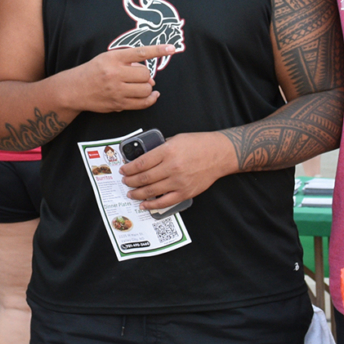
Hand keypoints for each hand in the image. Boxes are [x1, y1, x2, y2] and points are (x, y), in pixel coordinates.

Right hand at [67, 45, 173, 113]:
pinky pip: (142, 103)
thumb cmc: (93, 71)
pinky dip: (150, 99)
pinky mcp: (118, 104)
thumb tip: (150, 77)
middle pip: (146, 74)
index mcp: (113, 58)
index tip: (172, 48)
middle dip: (146, 76)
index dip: (158, 50)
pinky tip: (152, 96)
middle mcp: (115, 73)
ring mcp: (116, 90)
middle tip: (138, 76)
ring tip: (140, 85)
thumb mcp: (106, 58)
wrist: (74, 89)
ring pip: (146, 89)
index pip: (140, 52)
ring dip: (147, 87)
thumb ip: (128, 62)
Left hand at [119, 131, 236, 209]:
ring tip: (130, 193)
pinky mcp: (185, 192)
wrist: (220, 154)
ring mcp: (179, 182)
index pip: (141, 163)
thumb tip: (143, 159)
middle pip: (144, 178)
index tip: (123, 169)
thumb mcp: (175, 139)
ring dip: (137, 193)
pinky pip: (165, 202)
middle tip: (124, 181)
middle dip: (130, 181)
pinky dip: (152, 205)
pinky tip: (144, 204)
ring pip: (151, 191)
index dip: (129, 168)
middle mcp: (172, 167)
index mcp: (168, 151)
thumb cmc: (199, 144)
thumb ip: (159, 149)